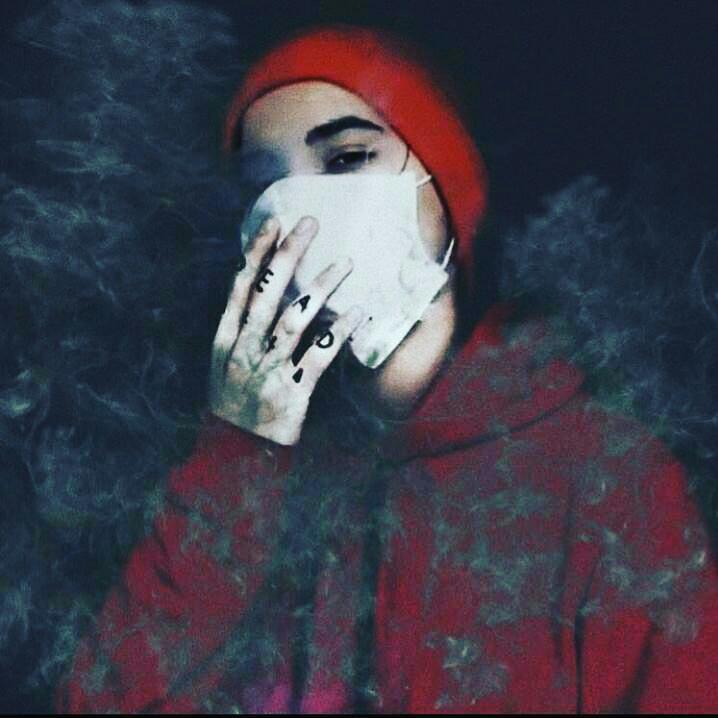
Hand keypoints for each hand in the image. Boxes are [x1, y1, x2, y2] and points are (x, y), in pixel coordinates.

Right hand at [209, 216, 362, 445]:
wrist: (234, 453)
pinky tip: (357, 313)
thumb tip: (265, 290)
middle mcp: (245, 350)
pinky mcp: (293, 393)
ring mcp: (268, 371)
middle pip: (268, 294)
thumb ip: (240, 330)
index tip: (274, 223)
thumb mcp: (223, 366)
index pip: (242, 287)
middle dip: (288, 255)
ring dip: (321, 288)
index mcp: (226, 340)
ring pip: (295, 320)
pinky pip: (319, 357)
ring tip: (345, 264)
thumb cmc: (233, 403)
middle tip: (310, 224)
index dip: (257, 253)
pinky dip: (338, 333)